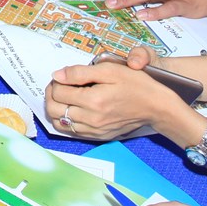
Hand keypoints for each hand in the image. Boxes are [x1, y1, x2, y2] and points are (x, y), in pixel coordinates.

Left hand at [43, 49, 193, 141]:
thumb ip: (81, 72)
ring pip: (60, 123)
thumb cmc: (136, 85)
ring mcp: (94, 130)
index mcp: (93, 100)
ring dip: (56, 108)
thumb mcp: (110, 69)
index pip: (58, 92)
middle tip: (58, 85)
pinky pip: (71, 132)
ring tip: (64, 96)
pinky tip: (73, 108)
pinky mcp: (97, 136)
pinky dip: (66, 120)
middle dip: (51, 95)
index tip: (61, 75)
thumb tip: (58, 75)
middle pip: (54, 109)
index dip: (56, 81)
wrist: (155, 106)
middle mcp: (91, 118)